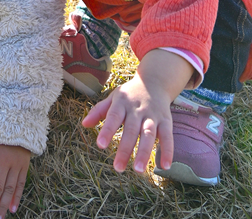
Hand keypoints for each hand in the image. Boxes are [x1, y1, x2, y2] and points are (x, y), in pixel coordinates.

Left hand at [82, 49, 193, 172]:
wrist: (155, 81)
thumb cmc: (130, 94)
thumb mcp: (113, 98)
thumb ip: (99, 111)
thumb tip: (83, 124)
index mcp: (122, 103)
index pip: (113, 117)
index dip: (107, 130)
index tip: (100, 145)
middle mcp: (137, 109)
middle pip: (131, 129)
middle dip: (125, 149)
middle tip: (118, 168)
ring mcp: (153, 115)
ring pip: (149, 134)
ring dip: (144, 152)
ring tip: (138, 170)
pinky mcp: (166, 120)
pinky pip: (168, 136)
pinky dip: (167, 151)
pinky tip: (165, 165)